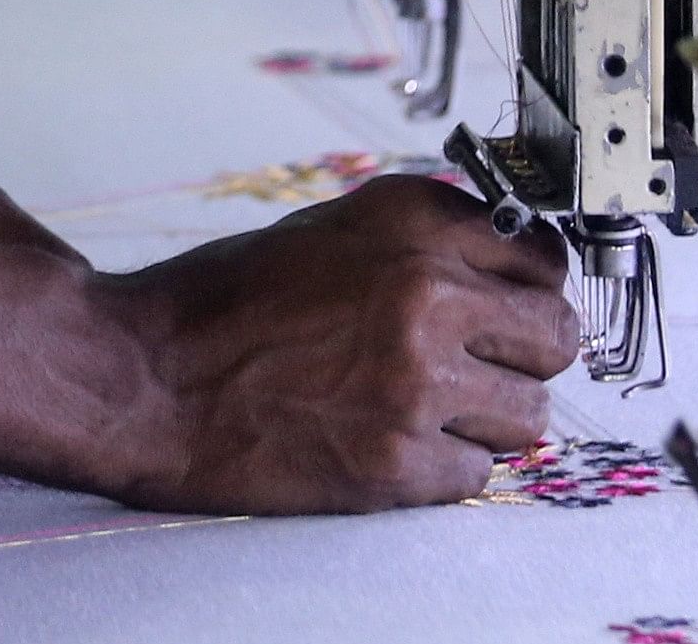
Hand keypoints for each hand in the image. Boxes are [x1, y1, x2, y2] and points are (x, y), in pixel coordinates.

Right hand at [89, 175, 578, 512]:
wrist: (142, 377)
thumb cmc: (221, 305)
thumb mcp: (330, 230)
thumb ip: (423, 241)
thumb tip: (509, 266)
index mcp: (412, 221)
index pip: (541, 256)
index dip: (525, 291)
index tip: (509, 311)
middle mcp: (426, 292)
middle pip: (555, 337)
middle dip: (523, 357)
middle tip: (480, 369)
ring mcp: (416, 381)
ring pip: (530, 415)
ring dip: (488, 420)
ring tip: (426, 412)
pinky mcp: (396, 462)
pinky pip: (477, 476)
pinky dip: (443, 470)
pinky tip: (391, 446)